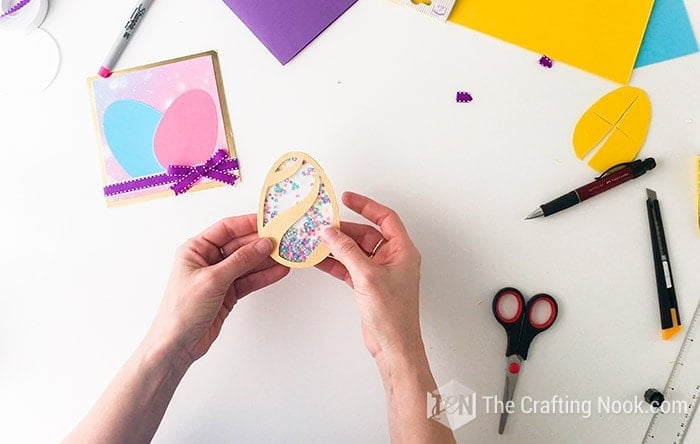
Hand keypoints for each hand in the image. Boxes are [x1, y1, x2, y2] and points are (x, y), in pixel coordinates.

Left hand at [148, 215, 289, 363]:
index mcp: (196, 249)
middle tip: (283, 240)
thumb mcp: (213, 280)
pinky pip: (249, 280)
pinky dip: (263, 276)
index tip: (269, 221)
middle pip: (239, 245)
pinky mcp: (228, 293)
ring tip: (286, 255)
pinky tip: (278, 271)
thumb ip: (240, 260)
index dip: (248, 223)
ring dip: (266, 260)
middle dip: (261, 243)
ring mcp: (219, 277)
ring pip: (247, 263)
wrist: (177, 344)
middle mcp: (207, 260)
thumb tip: (262, 244)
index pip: (226, 229)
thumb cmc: (182, 310)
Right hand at [317, 192, 422, 359]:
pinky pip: (349, 266)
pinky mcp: (368, 285)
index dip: (366, 206)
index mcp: (402, 251)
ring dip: (337, 246)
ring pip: (356, 251)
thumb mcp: (367, 276)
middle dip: (345, 229)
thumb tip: (331, 233)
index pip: (385, 218)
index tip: (347, 198)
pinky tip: (319, 259)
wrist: (393, 345)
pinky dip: (335, 263)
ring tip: (316, 240)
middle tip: (324, 225)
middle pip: (367, 234)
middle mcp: (393, 259)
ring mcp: (380, 272)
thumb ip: (347, 251)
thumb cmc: (392, 314)